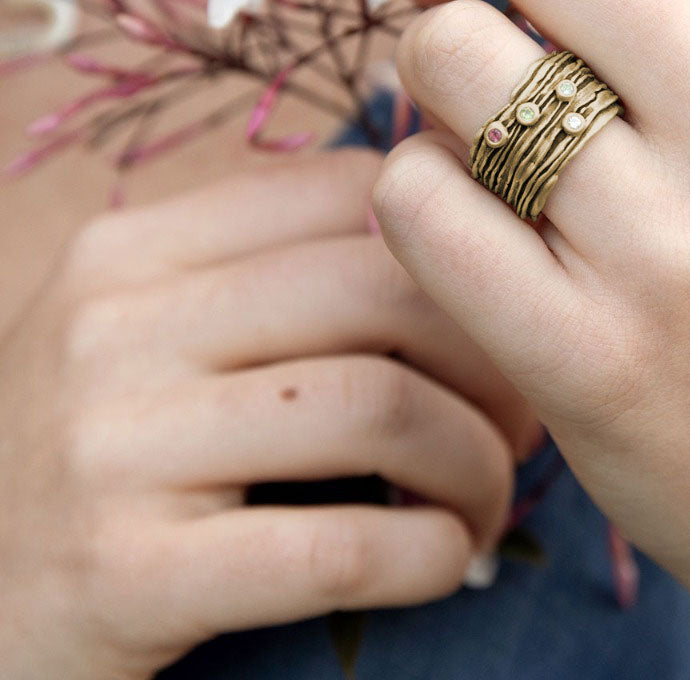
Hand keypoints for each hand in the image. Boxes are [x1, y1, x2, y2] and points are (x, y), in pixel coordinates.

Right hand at [0, 149, 541, 679]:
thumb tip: (443, 204)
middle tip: (519, 419)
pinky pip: (334, 546)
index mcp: (137, 247)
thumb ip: (269, 265)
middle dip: (491, 356)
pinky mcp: (121, 575)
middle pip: (383, 288)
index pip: (351, 189)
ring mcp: (112, 446)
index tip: (502, 309)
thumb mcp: (148, 326)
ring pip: (378, 405)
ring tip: (483, 501)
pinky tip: (445, 559)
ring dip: (473, 462)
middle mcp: (117, 324)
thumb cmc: (95, 448)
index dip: (462, 243)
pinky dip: (426, 552)